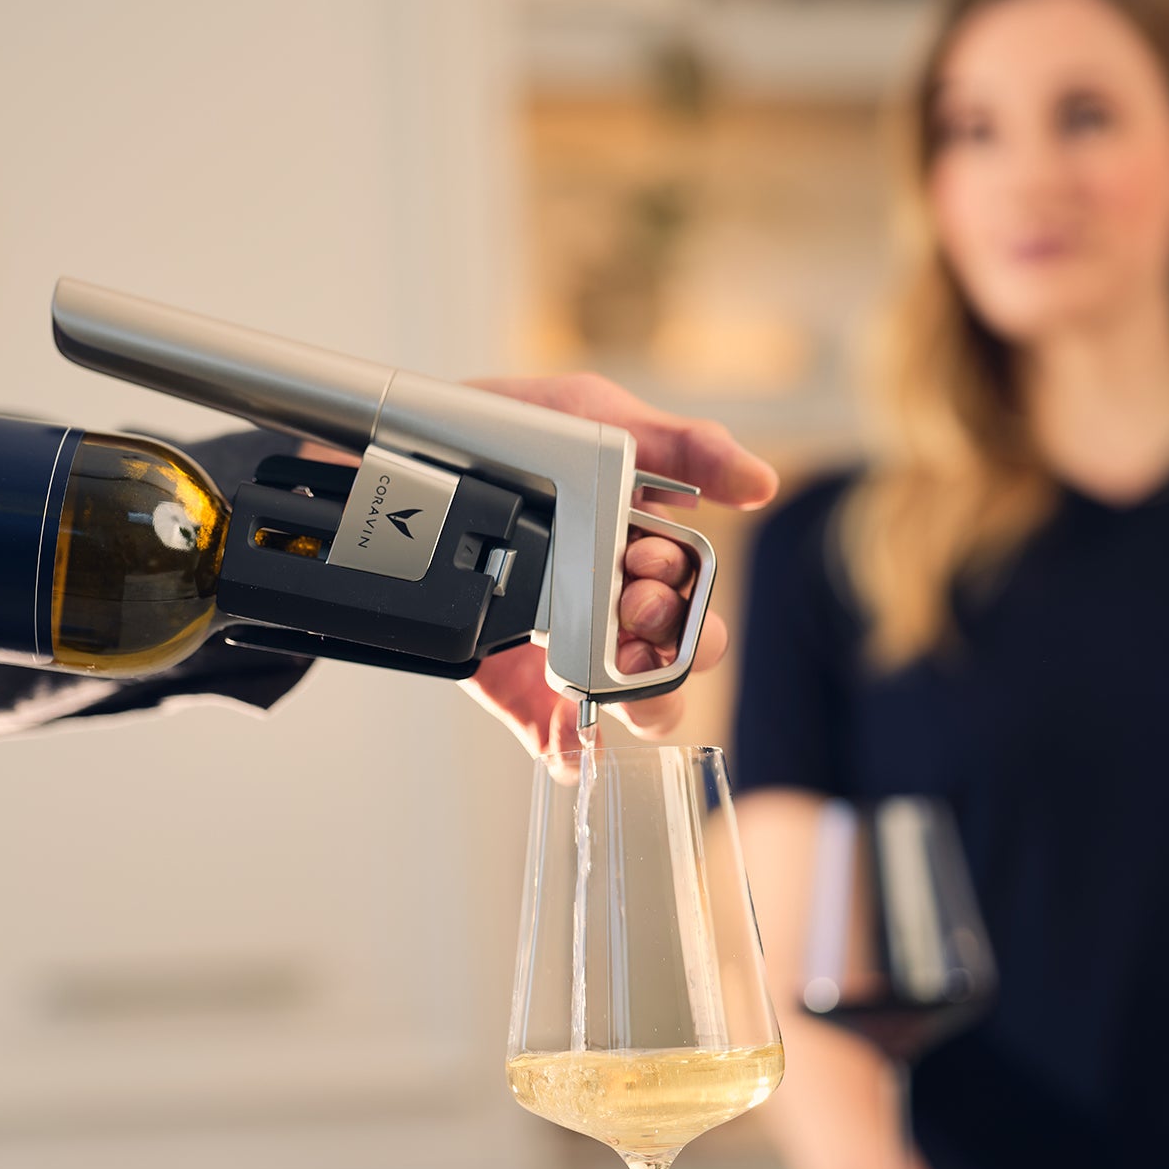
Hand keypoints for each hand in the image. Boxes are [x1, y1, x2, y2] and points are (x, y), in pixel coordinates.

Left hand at [458, 372, 777, 757]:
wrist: (408, 460)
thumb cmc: (509, 435)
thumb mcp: (595, 416)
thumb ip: (680, 446)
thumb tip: (760, 482)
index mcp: (643, 553)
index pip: (695, 598)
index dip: (686, 589)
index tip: (649, 557)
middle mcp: (615, 609)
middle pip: (678, 659)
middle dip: (672, 640)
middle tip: (634, 602)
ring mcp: (570, 653)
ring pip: (634, 706)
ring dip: (640, 697)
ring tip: (614, 665)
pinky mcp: (520, 690)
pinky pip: (561, 741)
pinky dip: (573, 751)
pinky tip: (573, 738)